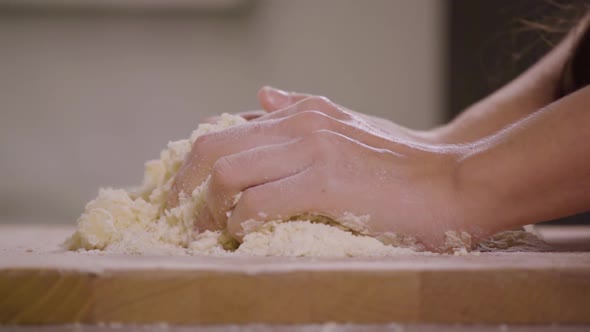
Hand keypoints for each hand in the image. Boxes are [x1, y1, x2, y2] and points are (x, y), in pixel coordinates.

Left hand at [168, 88, 466, 249]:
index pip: (226, 129)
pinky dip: (240, 223)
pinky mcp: (325, 183)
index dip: (194, 162)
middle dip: (184, 185)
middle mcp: (300, 124)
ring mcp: (311, 151)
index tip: (183, 191)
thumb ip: (303, 110)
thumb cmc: (402, 166)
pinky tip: (243, 236)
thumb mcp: (349, 127)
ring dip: (210, 211)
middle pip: (213, 148)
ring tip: (211, 233)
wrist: (452, 182)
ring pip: (229, 175)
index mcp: (302, 113)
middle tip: (176, 214)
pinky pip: (259, 203)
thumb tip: (262, 96)